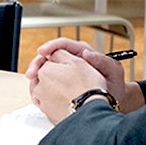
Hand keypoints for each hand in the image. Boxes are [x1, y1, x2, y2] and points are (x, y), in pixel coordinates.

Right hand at [26, 38, 143, 119]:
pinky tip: (36, 85)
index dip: (51, 46)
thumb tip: (87, 53)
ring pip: (47, 65)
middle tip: (32, 71)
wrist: (112, 100)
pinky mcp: (63, 79)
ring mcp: (67, 69)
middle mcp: (73, 59)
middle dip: (39, 60)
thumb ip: (102, 61)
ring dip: (37, 70)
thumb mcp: (113, 72)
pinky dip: (41, 79)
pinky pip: (49, 76)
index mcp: (83, 53)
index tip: (42, 51)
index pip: (63, 44)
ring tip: (31, 78)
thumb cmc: (114, 86)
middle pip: (51, 54)